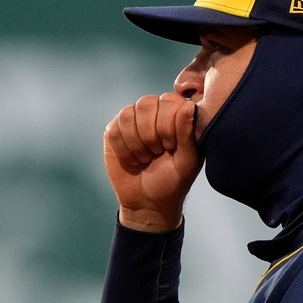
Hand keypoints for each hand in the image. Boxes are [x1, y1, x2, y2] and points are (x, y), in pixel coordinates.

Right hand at [103, 92, 199, 231]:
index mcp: (175, 114)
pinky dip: (123, 151)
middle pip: (145, 104)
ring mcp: (132, 120)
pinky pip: (114, 131)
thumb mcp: (187, 161)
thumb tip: (188, 106)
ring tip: (145, 158)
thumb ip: (188, 134)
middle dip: (150, 134)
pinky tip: (132, 160)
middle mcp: (154, 111)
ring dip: (136, 144)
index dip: (167, 125)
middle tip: (157, 153)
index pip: (168, 100)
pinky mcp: (114, 132)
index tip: (170, 147)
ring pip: (127, 115)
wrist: (148, 201)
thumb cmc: (173, 181)